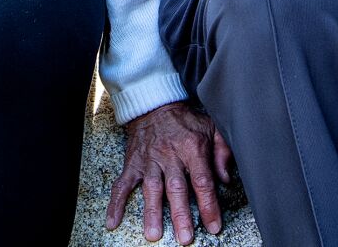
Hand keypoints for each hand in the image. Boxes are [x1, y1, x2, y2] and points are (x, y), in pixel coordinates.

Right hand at [111, 101, 233, 243]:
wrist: (154, 104)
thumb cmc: (185, 121)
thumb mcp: (211, 128)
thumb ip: (223, 151)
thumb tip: (225, 179)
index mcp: (192, 148)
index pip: (202, 180)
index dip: (209, 204)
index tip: (213, 226)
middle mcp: (170, 155)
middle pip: (176, 188)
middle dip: (180, 214)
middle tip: (185, 237)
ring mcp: (149, 160)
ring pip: (151, 188)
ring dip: (152, 212)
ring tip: (153, 234)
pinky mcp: (133, 163)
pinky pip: (123, 184)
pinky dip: (116, 203)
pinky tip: (113, 221)